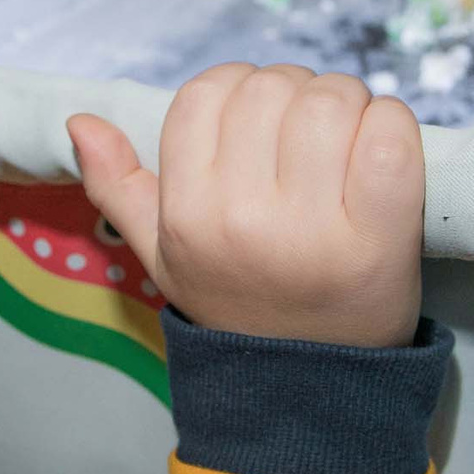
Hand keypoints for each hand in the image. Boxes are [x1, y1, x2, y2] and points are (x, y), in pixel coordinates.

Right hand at [68, 65, 424, 350]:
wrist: (310, 387)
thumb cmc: (236, 303)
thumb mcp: (162, 256)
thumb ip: (118, 187)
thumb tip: (80, 120)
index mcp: (189, 215)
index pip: (205, 94)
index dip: (237, 87)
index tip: (259, 118)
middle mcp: (244, 219)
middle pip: (271, 89)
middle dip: (296, 92)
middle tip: (310, 130)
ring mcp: (314, 228)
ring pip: (332, 100)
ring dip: (347, 102)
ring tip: (348, 138)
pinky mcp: (382, 234)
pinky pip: (391, 135)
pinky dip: (393, 123)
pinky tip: (381, 149)